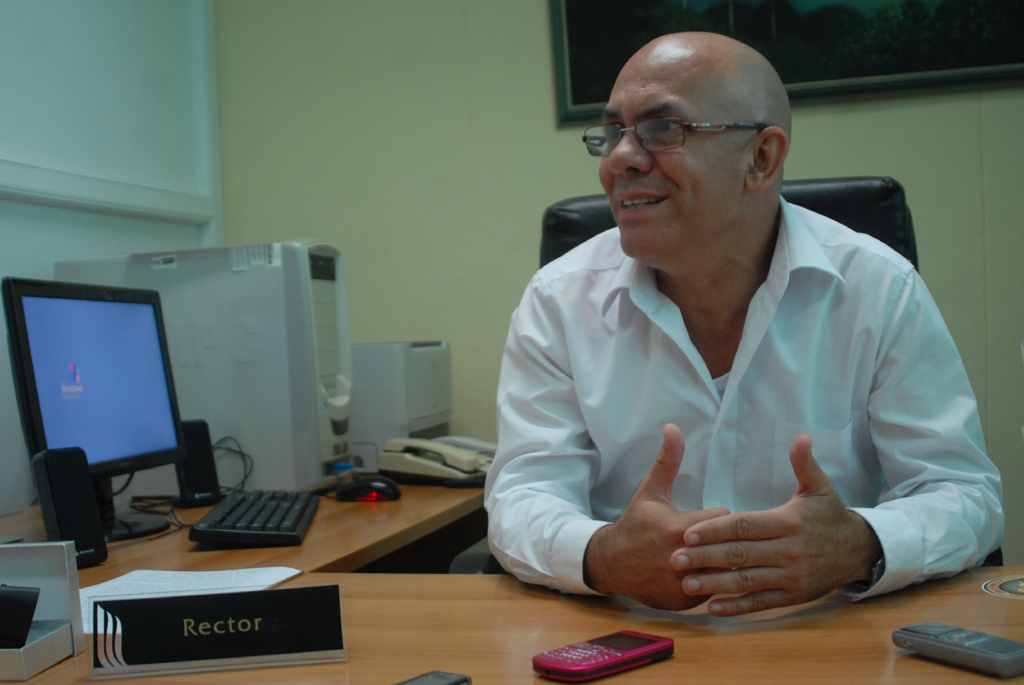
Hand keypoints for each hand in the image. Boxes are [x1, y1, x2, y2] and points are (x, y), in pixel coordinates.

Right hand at [583, 424, 728, 609]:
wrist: (611, 563)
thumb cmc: (636, 523)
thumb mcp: (651, 490)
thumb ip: (668, 460)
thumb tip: (673, 427)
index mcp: (677, 528)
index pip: (725, 518)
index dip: (719, 517)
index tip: (710, 517)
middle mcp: (681, 558)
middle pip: (728, 546)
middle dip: (723, 541)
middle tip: (714, 537)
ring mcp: (682, 584)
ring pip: (724, 571)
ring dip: (721, 563)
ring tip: (712, 555)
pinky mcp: (683, 603)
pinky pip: (713, 592)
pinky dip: (710, 584)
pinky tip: (701, 574)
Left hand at [672, 434, 881, 615]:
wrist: (858, 551)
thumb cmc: (830, 516)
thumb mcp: (820, 488)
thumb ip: (805, 464)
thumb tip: (801, 437)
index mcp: (788, 523)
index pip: (745, 526)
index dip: (715, 529)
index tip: (688, 532)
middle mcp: (788, 551)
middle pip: (740, 554)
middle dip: (706, 557)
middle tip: (675, 558)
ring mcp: (790, 577)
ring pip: (747, 581)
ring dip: (715, 584)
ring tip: (687, 582)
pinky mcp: (793, 596)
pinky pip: (761, 603)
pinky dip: (737, 607)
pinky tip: (713, 607)